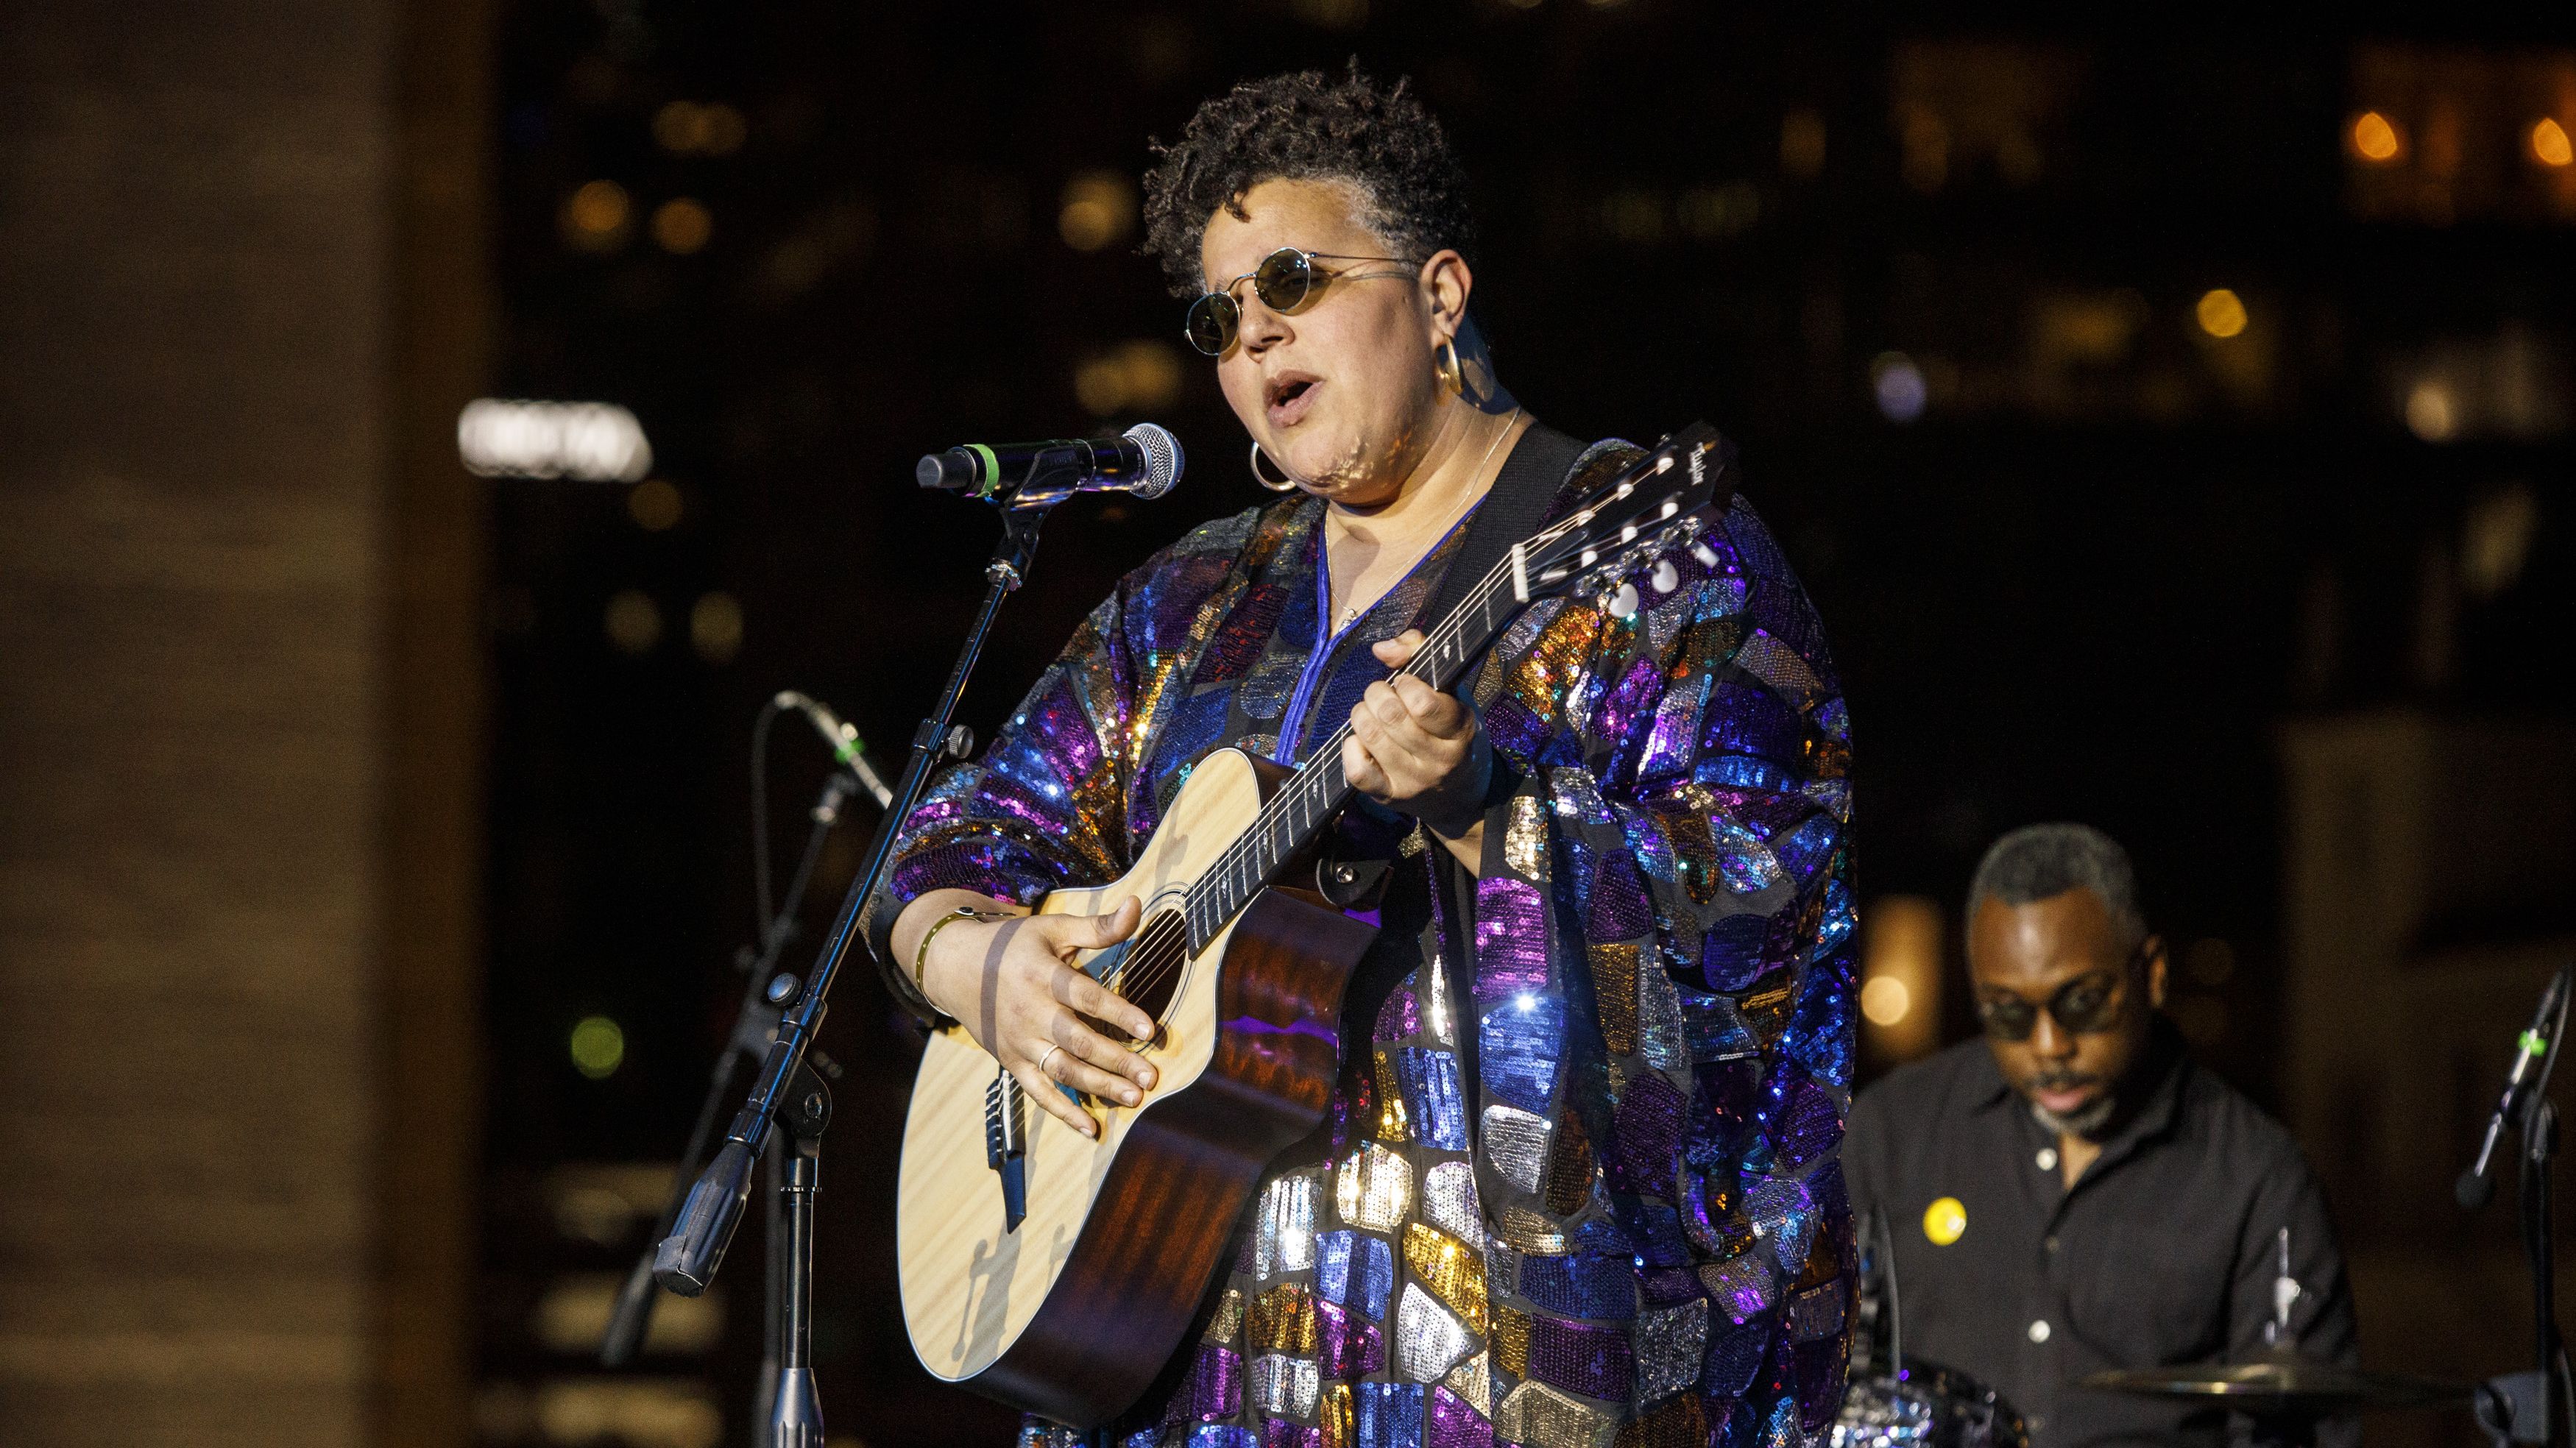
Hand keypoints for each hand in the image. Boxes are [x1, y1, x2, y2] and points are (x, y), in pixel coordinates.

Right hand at [912, 895, 1155, 1138]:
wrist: (956, 967)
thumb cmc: (1014, 945)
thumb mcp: (1053, 929)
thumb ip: (1098, 926)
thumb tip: (1138, 904)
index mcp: (1042, 975)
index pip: (1086, 997)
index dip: (1118, 1012)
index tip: (1150, 1029)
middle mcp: (1030, 1012)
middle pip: (1078, 1041)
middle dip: (1117, 1061)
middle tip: (1152, 1076)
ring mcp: (1020, 1042)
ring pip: (1063, 1070)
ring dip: (1100, 1087)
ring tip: (1134, 1097)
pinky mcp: (1012, 1062)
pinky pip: (1039, 1093)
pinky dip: (1064, 1112)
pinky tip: (1092, 1128)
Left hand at [1344, 629, 1489, 863]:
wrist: (1460, 795)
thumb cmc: (1452, 732)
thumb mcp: (1453, 691)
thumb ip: (1420, 653)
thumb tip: (1381, 648)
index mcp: (1461, 730)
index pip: (1423, 703)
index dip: (1406, 683)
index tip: (1407, 683)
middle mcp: (1439, 760)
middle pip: (1389, 715)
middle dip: (1377, 693)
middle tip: (1384, 695)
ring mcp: (1413, 782)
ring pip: (1370, 735)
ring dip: (1362, 714)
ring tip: (1371, 713)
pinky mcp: (1388, 796)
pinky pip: (1357, 770)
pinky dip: (1351, 747)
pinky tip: (1362, 740)